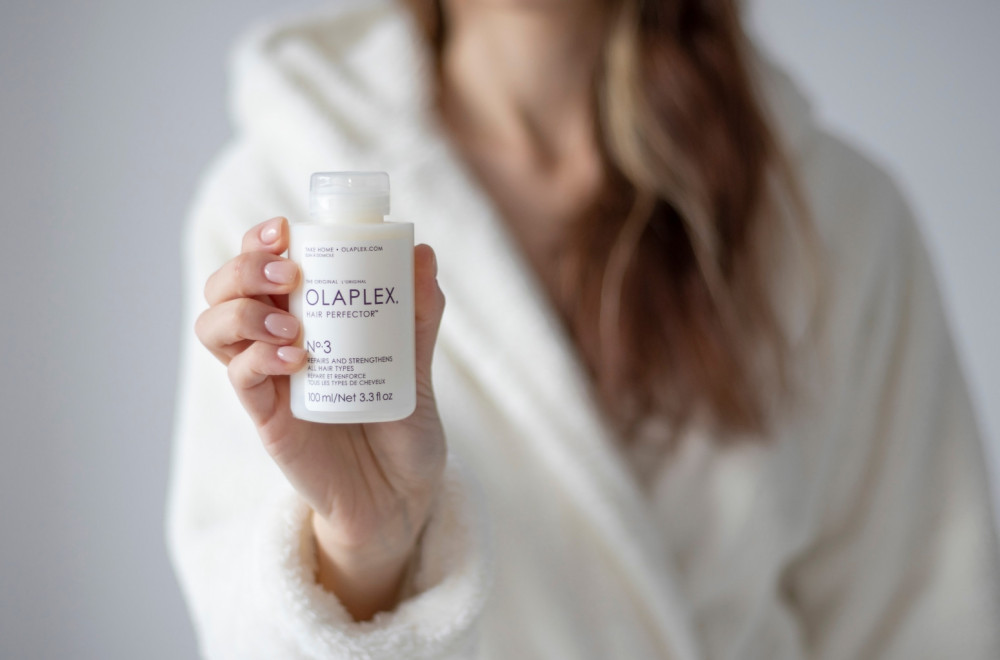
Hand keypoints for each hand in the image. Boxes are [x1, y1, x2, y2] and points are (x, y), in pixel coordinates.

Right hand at [195, 216, 447, 618]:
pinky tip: (295, 358)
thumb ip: (419, 314)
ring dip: (243, 311)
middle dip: (244, 267)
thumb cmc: (404, 425)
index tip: (285, 228)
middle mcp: (277, 341)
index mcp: (308, 317)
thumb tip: (424, 253)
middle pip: (226, 287)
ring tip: (292, 323)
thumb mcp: (417, 364)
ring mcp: (268, 378)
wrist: (402, 495)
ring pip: (215, 326)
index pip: (263, 264)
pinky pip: (240, 377)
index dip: (260, 240)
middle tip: (289, 271)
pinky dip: (258, 358)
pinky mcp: (268, 417)